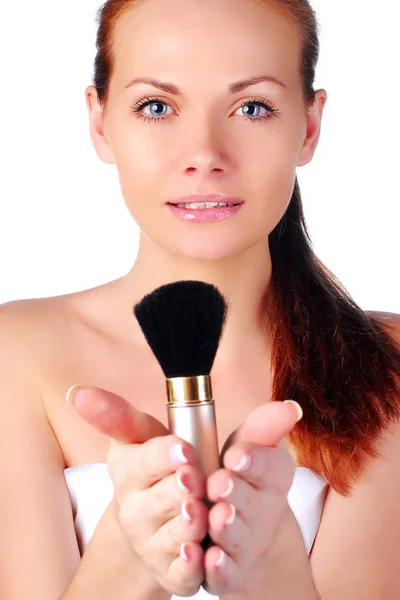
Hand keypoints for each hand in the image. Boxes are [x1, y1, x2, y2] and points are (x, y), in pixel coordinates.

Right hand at [67, 386, 207, 596]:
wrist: (151, 522)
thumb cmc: (152, 470)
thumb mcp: (139, 436)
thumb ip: (116, 414)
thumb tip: (77, 392)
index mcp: (129, 473)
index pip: (145, 462)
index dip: (165, 455)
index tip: (183, 448)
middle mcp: (136, 512)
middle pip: (162, 499)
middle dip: (181, 487)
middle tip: (194, 479)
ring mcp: (153, 544)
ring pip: (174, 535)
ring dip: (188, 524)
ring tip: (200, 513)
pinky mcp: (172, 571)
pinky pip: (181, 573)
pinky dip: (189, 566)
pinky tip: (197, 553)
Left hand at [201, 400, 302, 596]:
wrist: (244, 534)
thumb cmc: (241, 480)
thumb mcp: (248, 447)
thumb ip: (263, 427)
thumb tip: (291, 406)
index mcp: (271, 478)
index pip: (270, 467)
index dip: (254, 461)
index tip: (236, 455)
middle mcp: (261, 512)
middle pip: (250, 502)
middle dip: (236, 492)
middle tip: (220, 483)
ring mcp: (246, 544)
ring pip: (237, 537)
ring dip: (227, 527)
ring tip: (217, 517)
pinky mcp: (229, 572)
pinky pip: (227, 574)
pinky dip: (220, 568)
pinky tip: (210, 559)